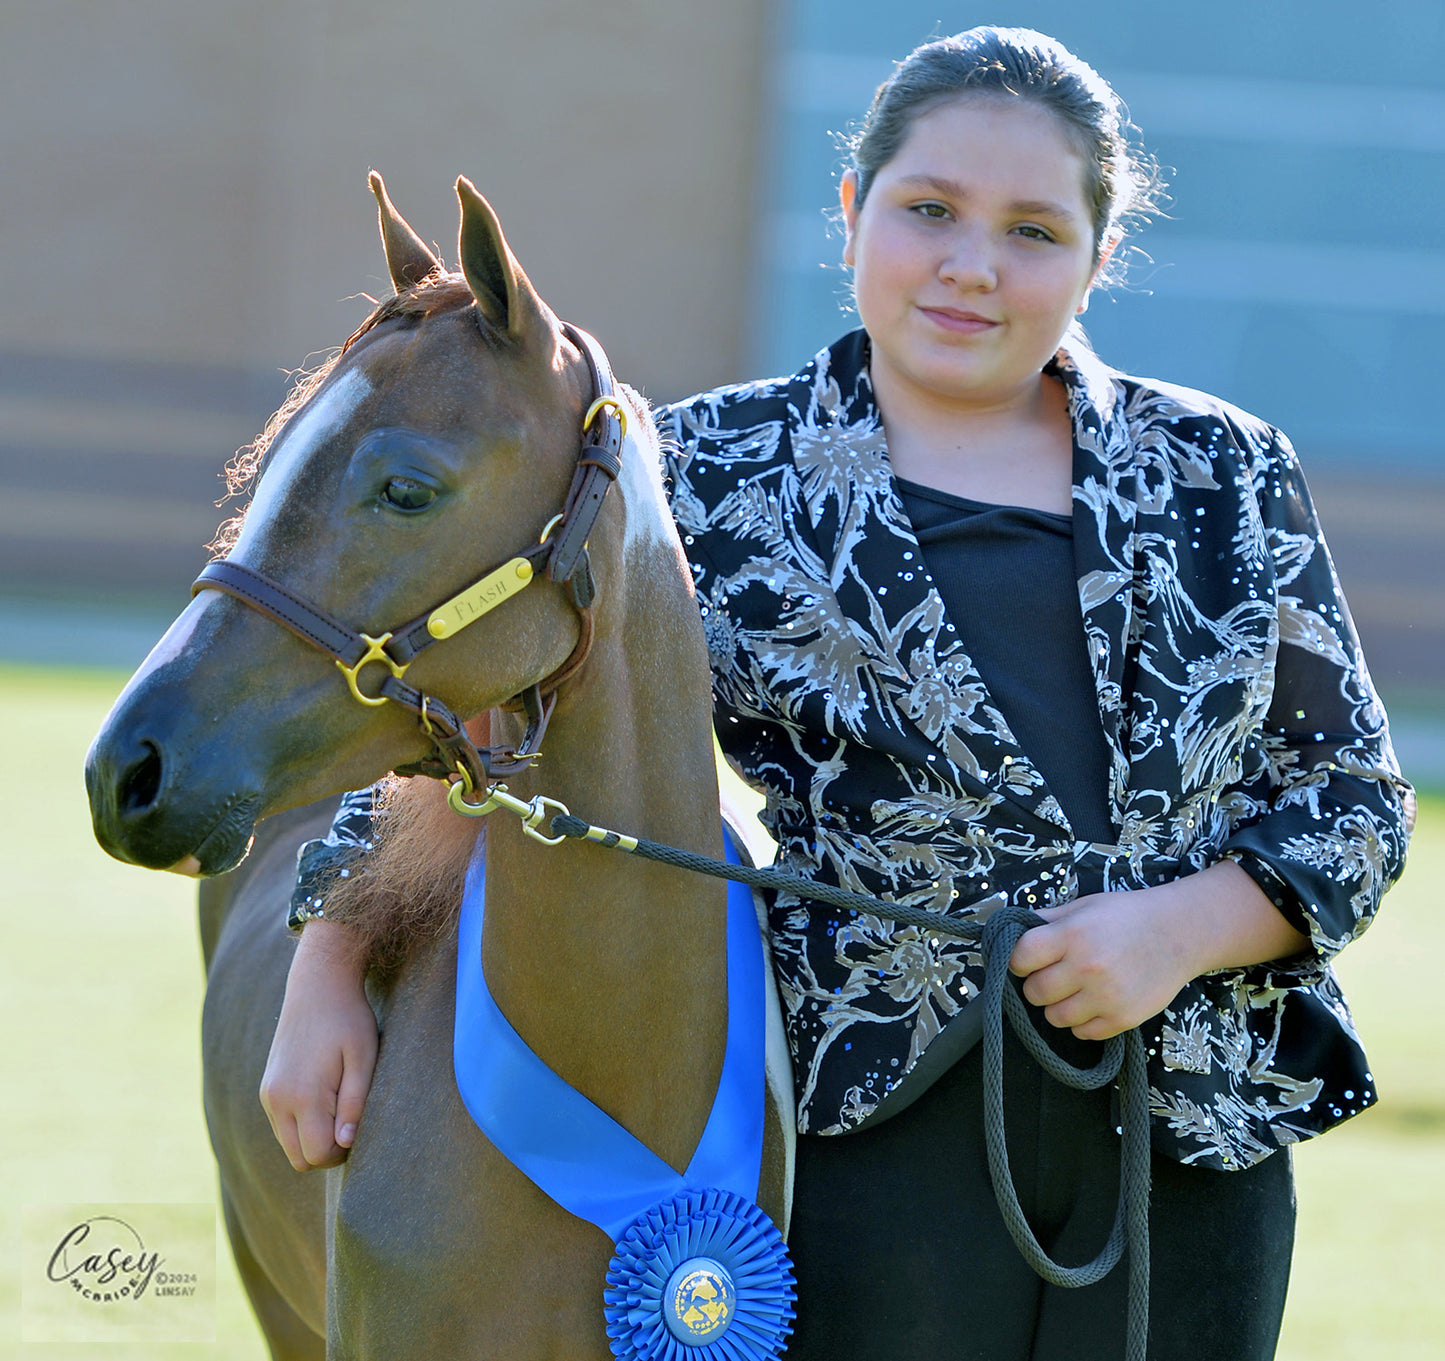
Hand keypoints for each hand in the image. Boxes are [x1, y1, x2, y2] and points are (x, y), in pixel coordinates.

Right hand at [260, 920, 377, 1170]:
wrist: (317, 986)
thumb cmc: (348, 1020)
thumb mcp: (364, 1057)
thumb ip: (355, 1102)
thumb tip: (345, 1142)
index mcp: (303, 1094)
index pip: (317, 1153)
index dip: (343, 1150)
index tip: (360, 1125)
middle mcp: (278, 1099)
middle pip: (299, 1158)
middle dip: (326, 1150)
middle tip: (351, 1120)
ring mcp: (268, 1095)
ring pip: (288, 1144)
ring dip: (313, 1138)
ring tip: (339, 1104)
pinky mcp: (267, 1088)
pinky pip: (282, 1126)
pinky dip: (302, 1124)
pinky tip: (324, 1096)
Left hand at [1007, 861, 1309, 1040]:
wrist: (1180, 933)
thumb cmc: (1128, 915)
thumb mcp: (1085, 906)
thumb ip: (1049, 921)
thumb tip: (1013, 931)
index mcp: (1072, 935)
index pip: (1020, 958)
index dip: (1018, 961)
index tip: (1027, 961)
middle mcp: (1086, 968)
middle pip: (1034, 992)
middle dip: (1037, 984)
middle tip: (1053, 976)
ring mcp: (1105, 997)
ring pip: (1054, 1017)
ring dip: (1057, 1006)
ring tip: (1074, 990)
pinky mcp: (1123, 1019)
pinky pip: (1083, 1033)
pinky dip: (1082, 1022)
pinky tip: (1093, 1003)